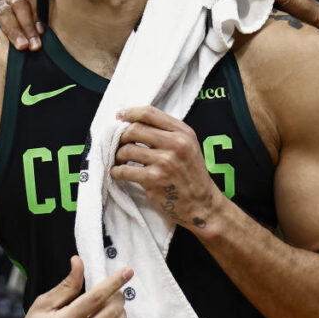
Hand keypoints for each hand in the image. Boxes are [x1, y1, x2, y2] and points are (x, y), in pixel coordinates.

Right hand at [0, 0, 57, 50]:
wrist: (27, 33)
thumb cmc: (44, 19)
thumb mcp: (51, 6)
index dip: (38, 7)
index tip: (44, 29)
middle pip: (18, 4)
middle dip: (28, 26)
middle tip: (36, 45)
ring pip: (3, 13)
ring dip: (13, 32)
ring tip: (22, 47)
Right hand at [15, 256, 131, 317]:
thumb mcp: (42, 306)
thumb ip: (66, 285)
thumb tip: (78, 262)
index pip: (96, 297)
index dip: (114, 282)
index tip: (127, 271)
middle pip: (111, 313)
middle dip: (118, 297)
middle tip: (117, 292)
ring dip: (121, 313)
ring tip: (114, 307)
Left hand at [111, 107, 224, 230]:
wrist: (201, 204)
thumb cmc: (190, 175)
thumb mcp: (187, 147)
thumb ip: (167, 133)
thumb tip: (134, 123)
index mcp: (183, 132)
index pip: (150, 113)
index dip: (130, 113)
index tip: (119, 116)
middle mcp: (176, 143)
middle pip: (135, 129)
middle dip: (121, 136)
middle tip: (117, 144)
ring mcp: (165, 161)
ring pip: (128, 149)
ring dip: (118, 155)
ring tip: (119, 161)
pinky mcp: (155, 179)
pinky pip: (125, 171)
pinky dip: (117, 172)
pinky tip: (118, 173)